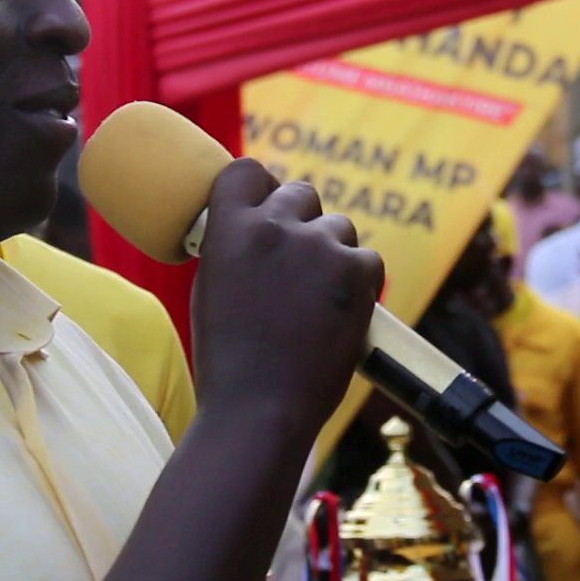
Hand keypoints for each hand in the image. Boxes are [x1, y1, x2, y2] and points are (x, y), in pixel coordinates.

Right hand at [190, 160, 383, 437]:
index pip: (248, 171)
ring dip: (332, 254)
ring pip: (339, 227)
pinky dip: (359, 282)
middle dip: (302, 222)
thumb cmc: (229, 360)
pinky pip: (367, 259)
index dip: (261, 189)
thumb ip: (237, 247)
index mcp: (228, 228)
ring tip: (316, 302)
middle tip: (298, 265)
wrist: (261, 409)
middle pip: (301, 193)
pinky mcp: (357, 272)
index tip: (265, 209)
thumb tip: (261, 228)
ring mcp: (319, 246)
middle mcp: (274, 226)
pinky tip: (340, 314)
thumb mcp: (213, 287)